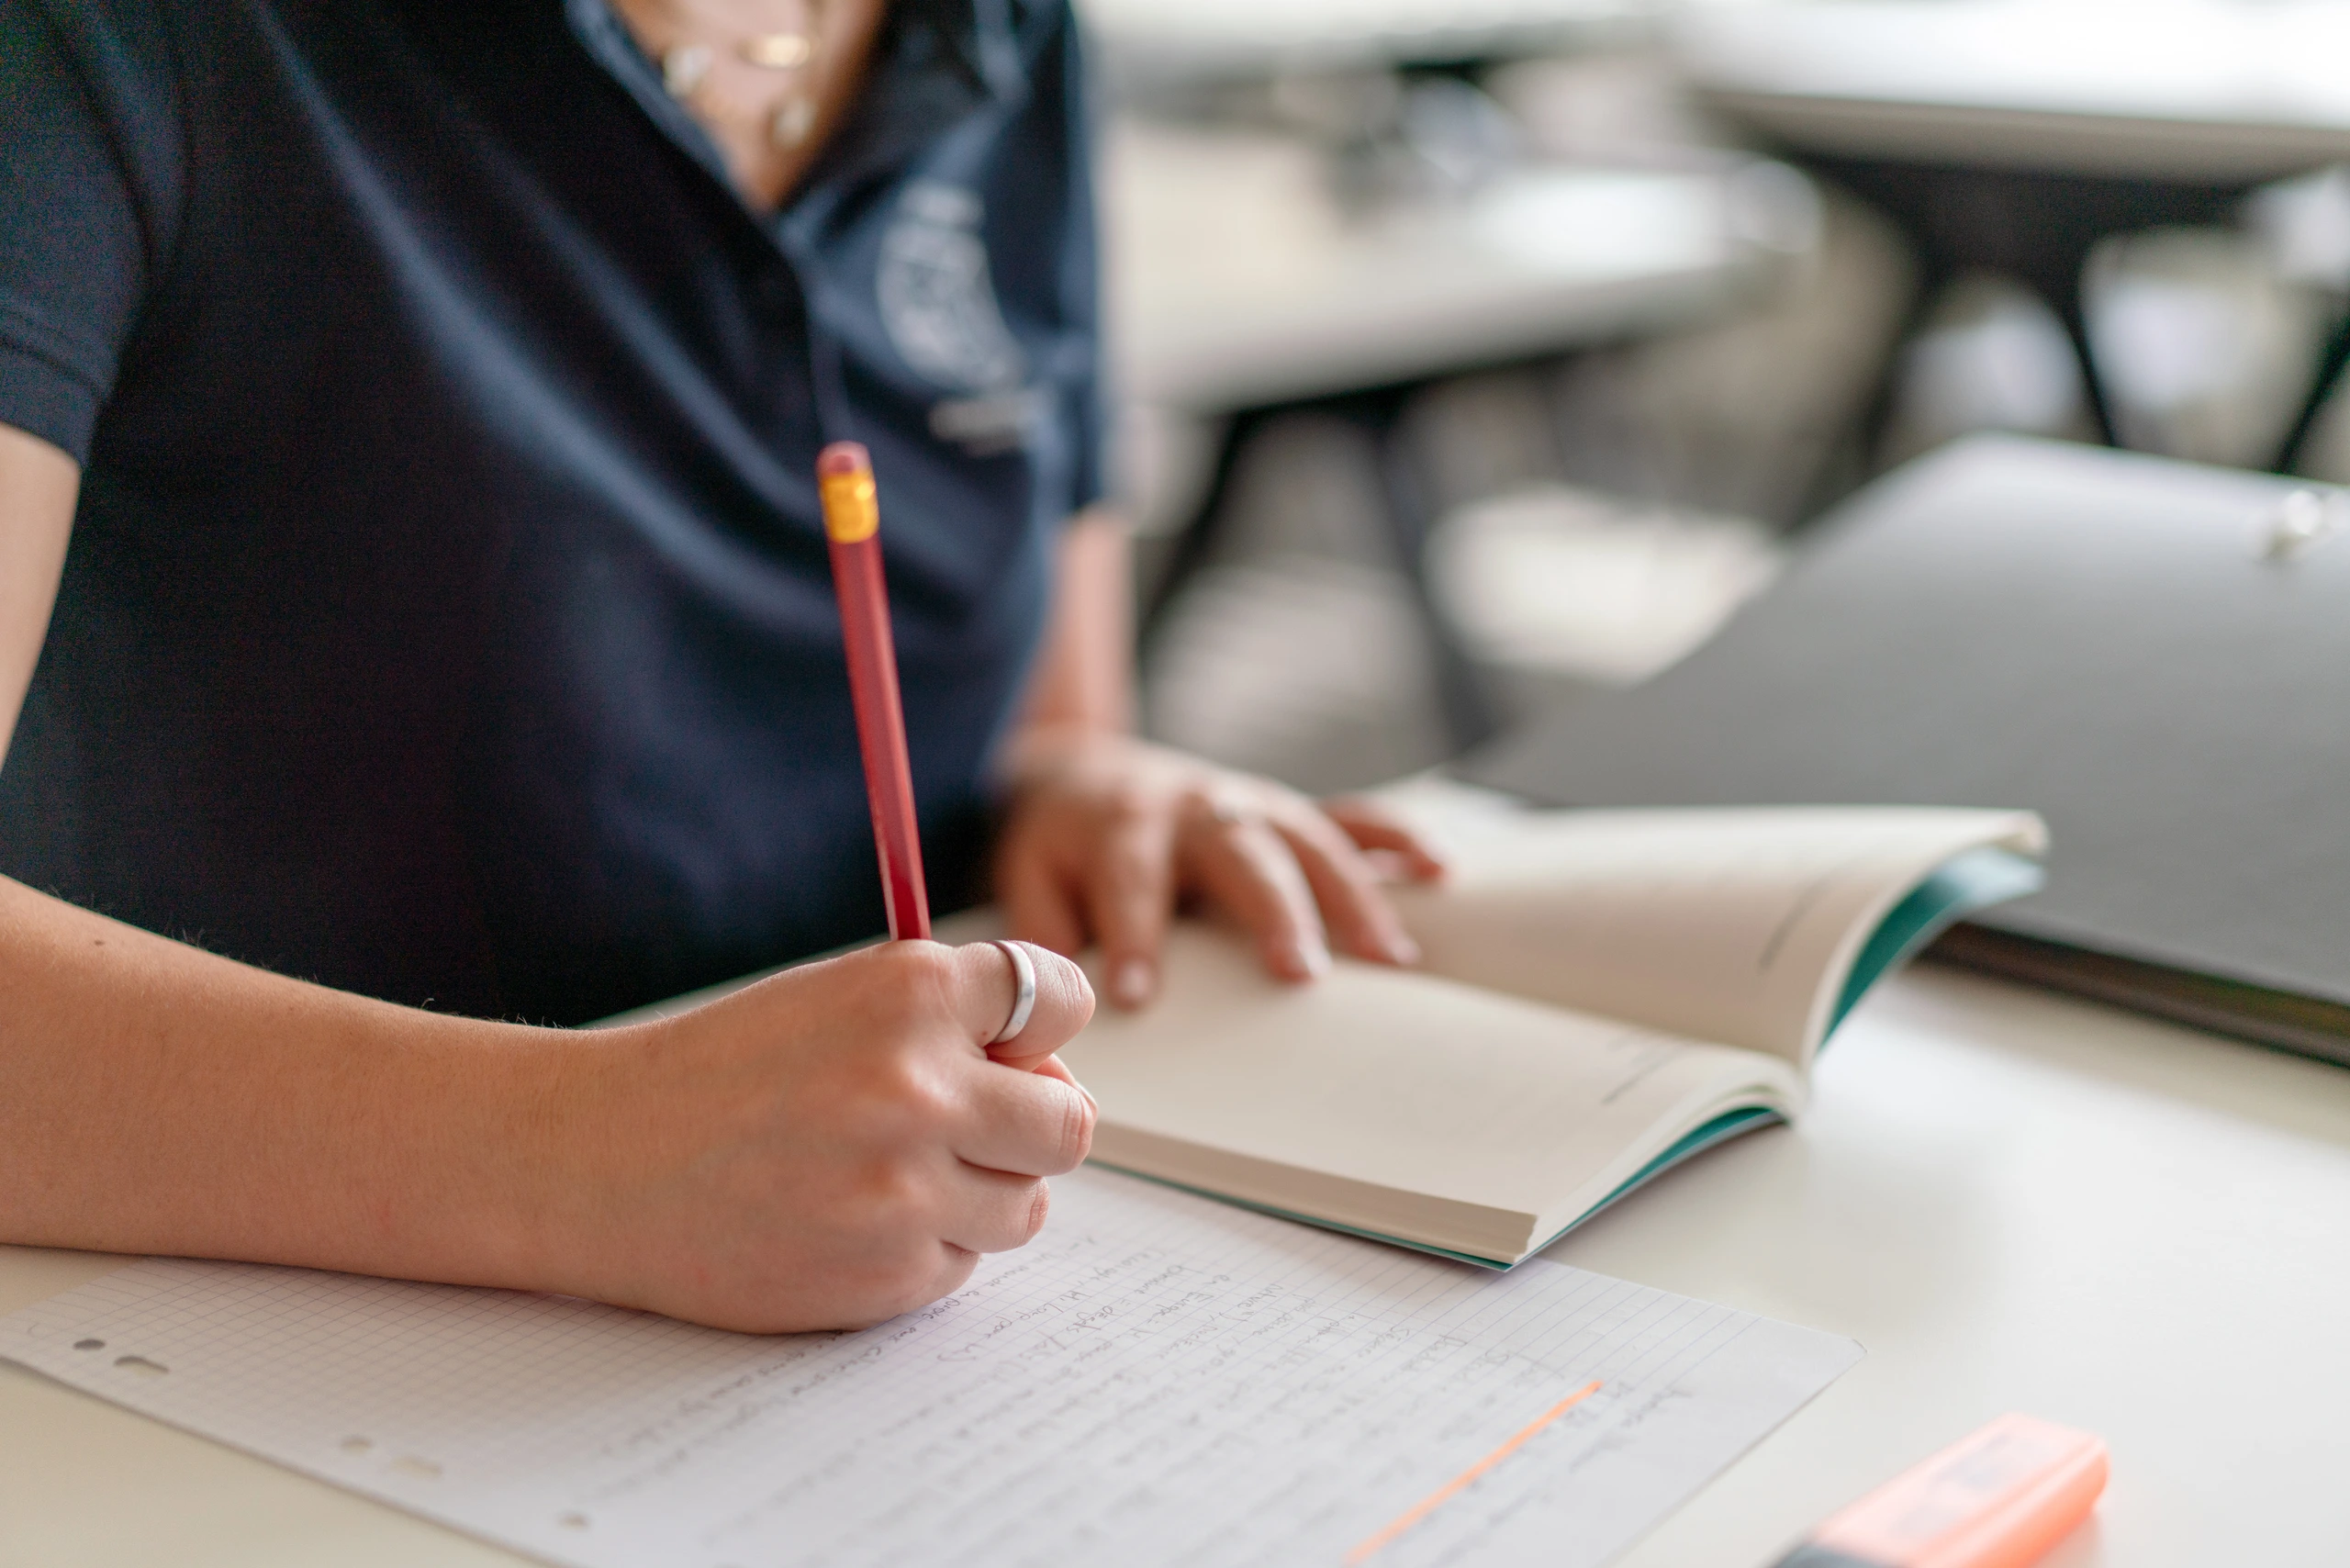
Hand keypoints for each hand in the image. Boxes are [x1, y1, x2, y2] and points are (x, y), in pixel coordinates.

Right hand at [521, 940, 1095, 1333]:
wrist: (599, 1163)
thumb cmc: (719, 1076)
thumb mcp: (836, 1000)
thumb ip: (946, 1024)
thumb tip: (1050, 1078)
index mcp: (910, 994)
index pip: (1060, 1001)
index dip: (1040, 1032)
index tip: (1015, 1050)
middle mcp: (919, 1087)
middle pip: (1069, 1123)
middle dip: (1028, 1127)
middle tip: (962, 1129)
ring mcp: (906, 1192)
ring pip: (1023, 1205)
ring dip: (977, 1196)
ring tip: (887, 1176)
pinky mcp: (886, 1277)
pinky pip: (961, 1266)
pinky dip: (922, 1251)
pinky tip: (846, 1222)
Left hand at [992, 730, 1445, 1009]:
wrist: (1083, 771)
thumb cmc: (1060, 844)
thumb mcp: (1026, 876)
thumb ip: (1039, 935)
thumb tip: (1047, 1011)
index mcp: (1119, 827)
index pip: (1128, 881)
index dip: (1135, 936)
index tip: (1140, 996)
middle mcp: (1193, 807)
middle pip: (1239, 854)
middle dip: (1273, 911)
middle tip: (1301, 972)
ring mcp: (1249, 805)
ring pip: (1308, 840)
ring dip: (1352, 894)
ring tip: (1390, 957)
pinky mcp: (1285, 811)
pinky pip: (1350, 817)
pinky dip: (1397, 840)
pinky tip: (1442, 872)